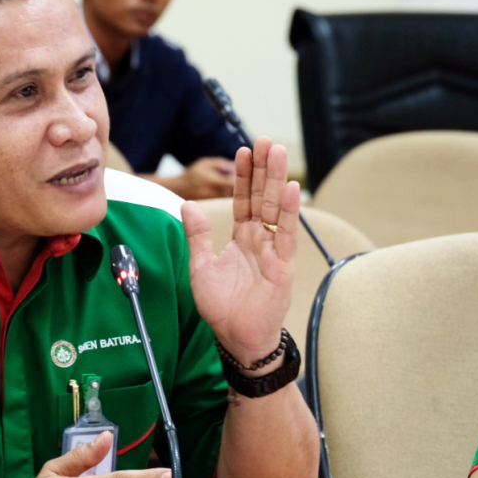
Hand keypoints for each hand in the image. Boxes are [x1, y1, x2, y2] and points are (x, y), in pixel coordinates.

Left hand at [182, 137, 299, 362]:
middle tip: (265, 140)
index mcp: (242, 238)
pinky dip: (287, 211)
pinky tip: (290, 189)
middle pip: (262, 196)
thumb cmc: (222, 307)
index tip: (243, 151)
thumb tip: (187, 205)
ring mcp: (272, 250)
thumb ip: (197, 236)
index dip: (243, 176)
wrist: (236, 337)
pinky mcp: (282, 265)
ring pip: (274, 208)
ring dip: (276, 180)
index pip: (244, 199)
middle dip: (263, 168)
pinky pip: (285, 234)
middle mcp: (259, 240)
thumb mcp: (201, 266)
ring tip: (277, 153)